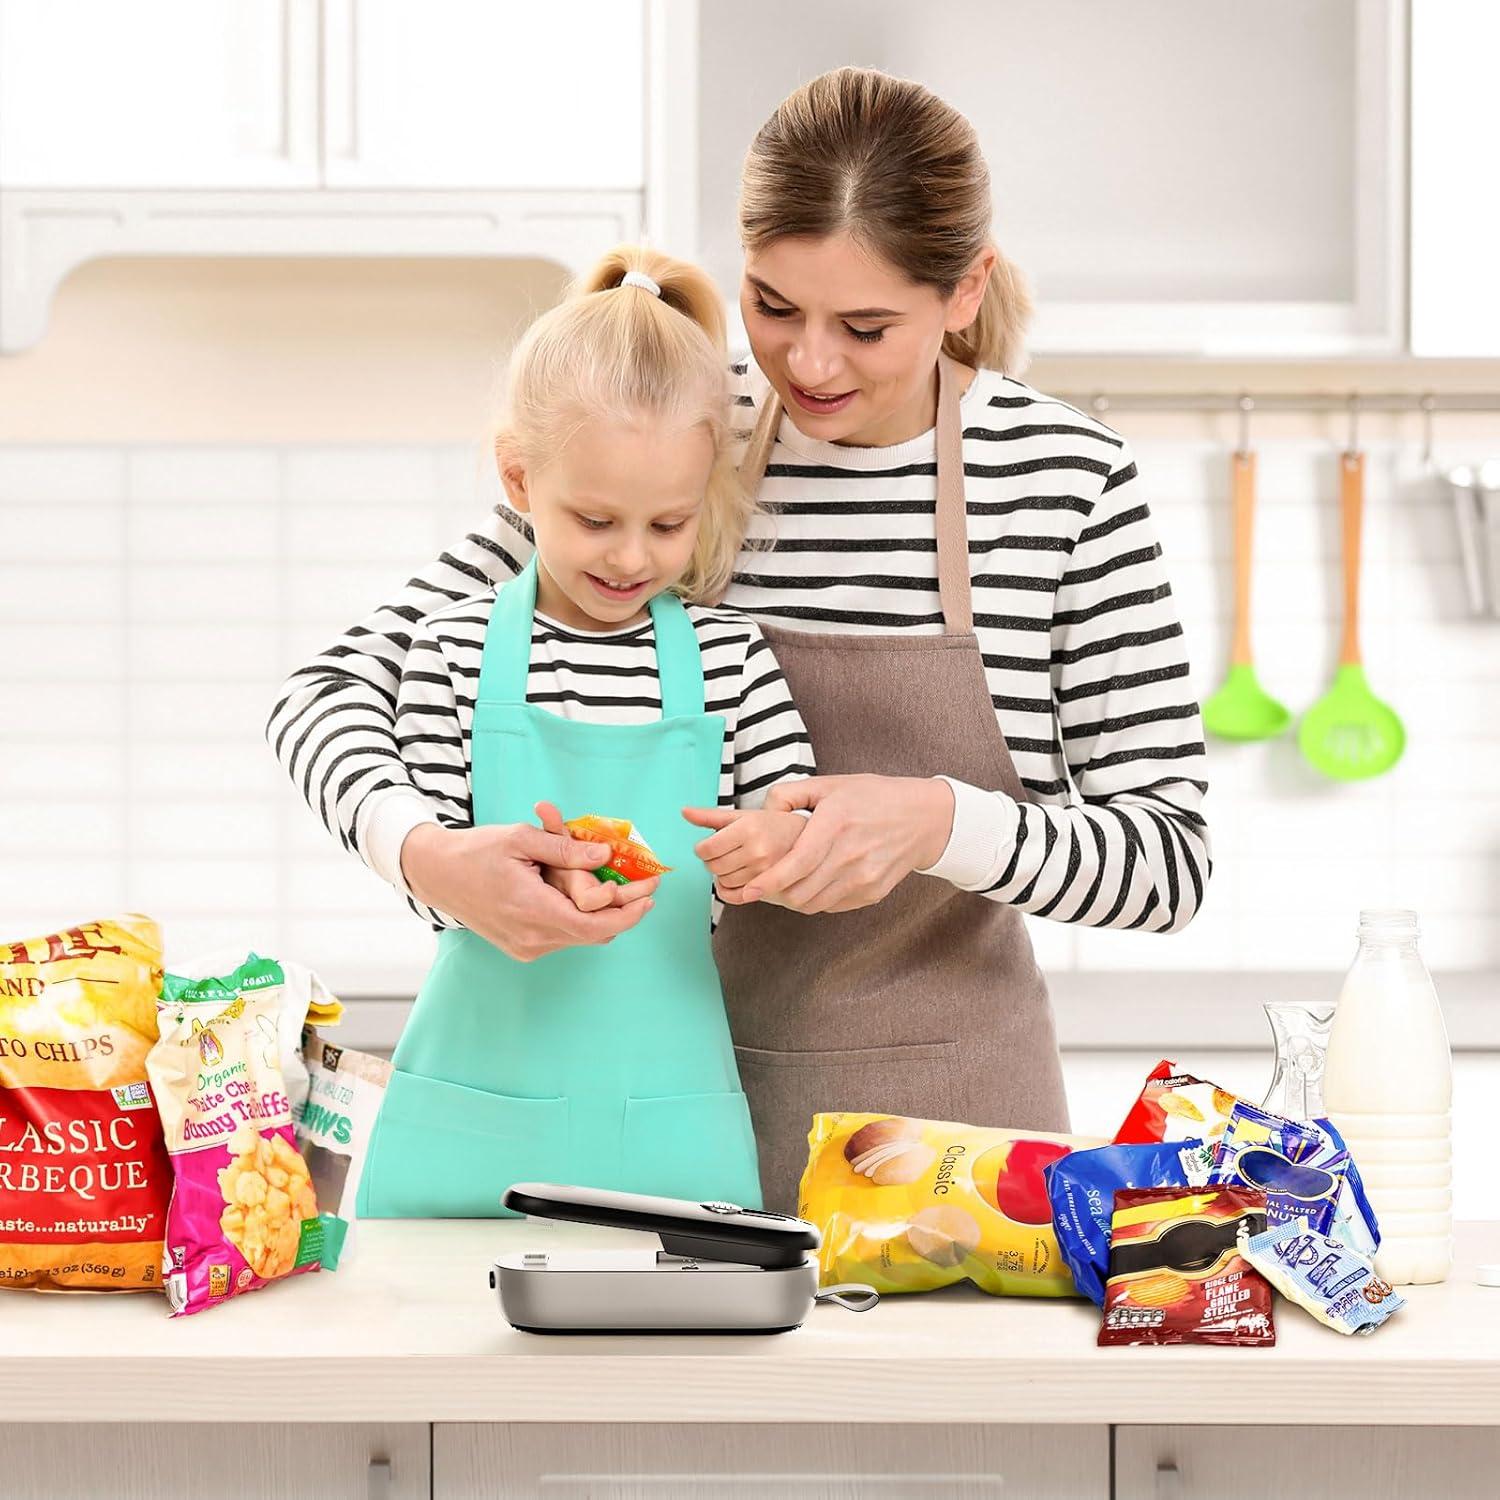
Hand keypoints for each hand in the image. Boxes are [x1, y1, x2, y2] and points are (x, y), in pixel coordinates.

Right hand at [399, 815, 657, 961]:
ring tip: (611, 882)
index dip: (628, 914)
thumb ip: (564, 849)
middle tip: (642, 886)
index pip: (594, 925)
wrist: (436, 874)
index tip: (649, 897)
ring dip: (600, 912)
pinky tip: (581, 892)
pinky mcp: (522, 948)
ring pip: (580, 934)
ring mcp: (526, 947)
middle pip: (593, 933)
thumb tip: (604, 857)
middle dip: (622, 910)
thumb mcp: (520, 839)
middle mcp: (531, 938)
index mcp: (531, 910)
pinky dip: (579, 915)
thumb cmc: (476, 852)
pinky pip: (563, 935)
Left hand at [681, 806, 806, 899]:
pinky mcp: (771, 889)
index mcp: (749, 828)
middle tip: (723, 852)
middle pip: (713, 867)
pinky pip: (734, 897)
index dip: (702, 849)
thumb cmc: (774, 826)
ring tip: (735, 862)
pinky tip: (736, 878)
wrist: (808, 841)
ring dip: (722, 874)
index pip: (706, 849)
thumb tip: (685, 812)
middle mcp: (758, 851)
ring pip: (723, 882)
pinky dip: (728, 890)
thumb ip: (711, 816)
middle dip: (712, 860)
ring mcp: (765, 872)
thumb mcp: (744, 815)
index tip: (708, 846)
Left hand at [688, 775, 952, 914]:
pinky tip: (813, 884)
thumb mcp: (831, 784)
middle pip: (802, 891)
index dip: (769, 881)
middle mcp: (851, 853)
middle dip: (775, 894)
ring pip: (815, 904)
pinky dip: (817, 900)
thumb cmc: (873, 797)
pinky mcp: (873, 892)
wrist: (924, 819)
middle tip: (761, 887)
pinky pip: (833, 906)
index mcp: (836, 823)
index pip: (797, 863)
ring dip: (794, 899)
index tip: (748, 890)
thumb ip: (790, 794)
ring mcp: (865, 876)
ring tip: (785, 886)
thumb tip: (762, 811)